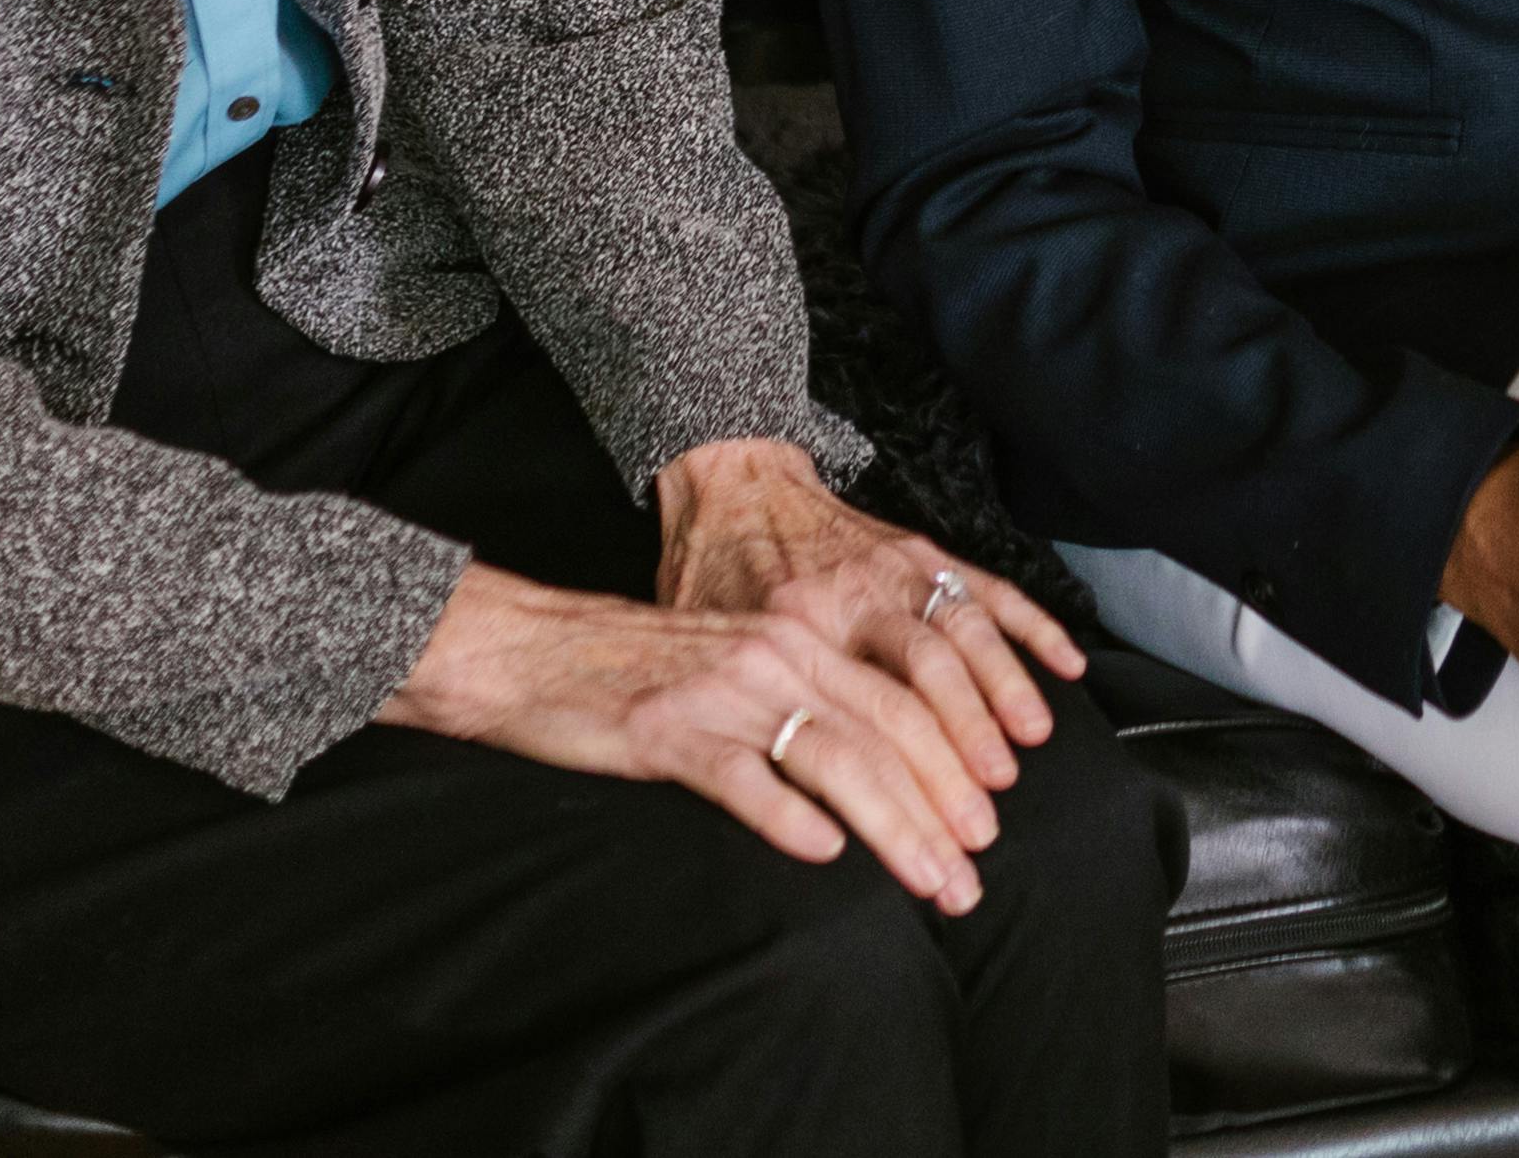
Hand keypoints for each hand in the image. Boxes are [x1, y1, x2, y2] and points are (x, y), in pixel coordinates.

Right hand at [377, 546, 1021, 906]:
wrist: (528, 649)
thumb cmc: (633, 670)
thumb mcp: (734, 669)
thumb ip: (801, 702)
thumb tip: (876, 770)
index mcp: (798, 640)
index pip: (902, 704)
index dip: (955, 767)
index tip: (989, 829)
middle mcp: (775, 656)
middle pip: (886, 733)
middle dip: (942, 808)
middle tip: (974, 875)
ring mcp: (722, 691)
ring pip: (833, 756)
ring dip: (892, 824)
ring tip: (929, 877)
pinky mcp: (666, 729)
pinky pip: (739, 774)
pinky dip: (787, 813)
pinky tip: (823, 851)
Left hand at [656, 436, 1083, 798]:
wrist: (730, 484)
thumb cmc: (711, 578)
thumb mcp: (710, 647)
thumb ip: (749, 706)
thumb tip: (780, 798)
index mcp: (802, 626)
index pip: (863, 713)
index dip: (900, 781)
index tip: (926, 840)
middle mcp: (858, 593)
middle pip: (926, 677)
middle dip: (964, 749)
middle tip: (983, 817)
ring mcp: (898, 567)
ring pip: (966, 631)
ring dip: (1004, 692)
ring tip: (1026, 749)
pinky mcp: (922, 549)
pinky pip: (989, 587)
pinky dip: (1033, 625)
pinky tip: (1069, 664)